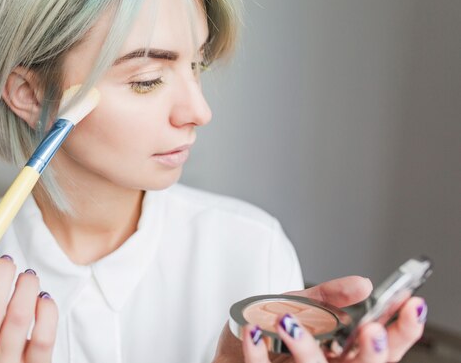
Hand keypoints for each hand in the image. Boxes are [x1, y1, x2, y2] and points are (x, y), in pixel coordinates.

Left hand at [214, 276, 426, 362]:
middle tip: (371, 329)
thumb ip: (328, 295)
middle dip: (372, 352)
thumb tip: (363, 285)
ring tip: (288, 322)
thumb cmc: (267, 334)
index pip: (385, 348)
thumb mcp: (299, 304)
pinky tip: (251, 332)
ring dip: (306, 349)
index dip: (404, 330)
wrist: (229, 356)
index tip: (412, 305)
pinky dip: (256, 352)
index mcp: (342, 354)